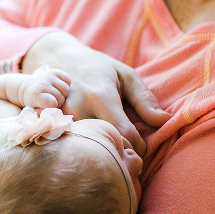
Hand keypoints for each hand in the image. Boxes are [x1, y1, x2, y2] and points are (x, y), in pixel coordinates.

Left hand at [19, 69, 71, 108]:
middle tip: (52, 102)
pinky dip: (66, 84)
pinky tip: (58, 87)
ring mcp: (48, 76)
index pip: (52, 103)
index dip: (54, 107)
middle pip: (61, 97)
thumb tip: (55, 112)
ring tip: (56, 95)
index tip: (50, 106)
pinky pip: (68, 80)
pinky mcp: (55, 71)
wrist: (30, 88)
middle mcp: (42, 83)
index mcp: (35, 94)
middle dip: (59, 102)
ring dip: (63, 94)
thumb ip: (45, 113)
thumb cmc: (35, 102)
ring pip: (66, 89)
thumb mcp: (36, 111)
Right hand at [23, 32, 169, 154]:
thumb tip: (164, 122)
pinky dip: (85, 147)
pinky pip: (72, 144)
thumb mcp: (126, 76)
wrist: (59, 58)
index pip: (124, 133)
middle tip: (129, 154)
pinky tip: (92, 144)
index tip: (143, 148)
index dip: (138, 146)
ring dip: (102, 150)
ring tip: (112, 149)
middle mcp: (78, 108)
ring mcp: (61, 118)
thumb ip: (145, 100)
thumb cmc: (98, 69)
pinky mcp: (51, 123)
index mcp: (100, 96)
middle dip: (120, 152)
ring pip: (88, 146)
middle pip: (105, 144)